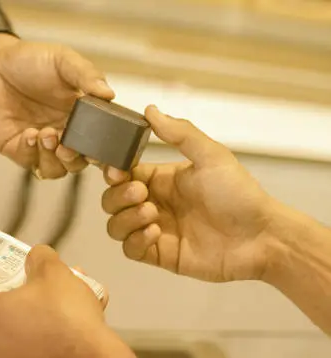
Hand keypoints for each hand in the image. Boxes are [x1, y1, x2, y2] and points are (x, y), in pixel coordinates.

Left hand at [0, 34, 114, 178]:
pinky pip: (31, 162)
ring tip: (47, 135)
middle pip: (82, 162)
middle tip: (69, 146)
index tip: (113, 161)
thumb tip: (108, 94)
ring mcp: (42, 144)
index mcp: (83, 116)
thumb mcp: (62, 60)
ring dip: (55, 158)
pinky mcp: (18, 149)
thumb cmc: (29, 60)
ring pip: (57, 169)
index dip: (111, 158)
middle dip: (78, 159)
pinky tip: (30, 134)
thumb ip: (86, 75)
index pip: (103, 144)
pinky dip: (33, 152)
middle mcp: (65, 134)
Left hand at [0, 245, 133, 357]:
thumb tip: (36, 257)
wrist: (93, 355)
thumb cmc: (66, 316)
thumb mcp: (53, 271)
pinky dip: (51, 330)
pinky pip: (38, 343)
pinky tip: (76, 318)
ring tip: (68, 298)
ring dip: (40, 311)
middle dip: (21, 294)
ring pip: (22, 327)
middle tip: (40, 283)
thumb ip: (39, 257)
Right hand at [101, 106, 276, 281]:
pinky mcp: (160, 254)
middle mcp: (154, 203)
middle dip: (118, 196)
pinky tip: (156, 233)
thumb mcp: (211, 156)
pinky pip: (130, 249)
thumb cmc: (239, 194)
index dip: (112, 171)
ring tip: (152, 215)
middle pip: (111, 200)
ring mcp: (155, 230)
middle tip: (142, 194)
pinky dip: (135, 240)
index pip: (121, 173)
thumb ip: (179, 133)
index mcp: (161, 179)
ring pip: (115, 226)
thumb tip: (150, 109)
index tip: (116, 170)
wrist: (261, 237)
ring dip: (126, 218)